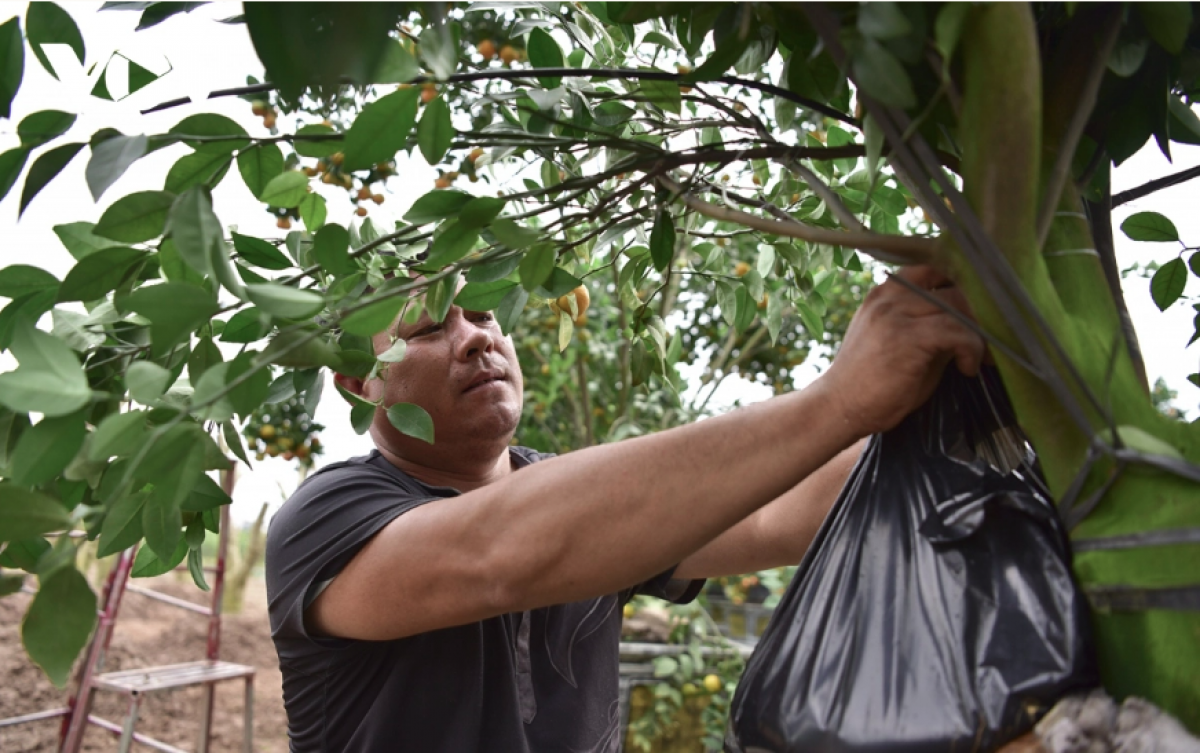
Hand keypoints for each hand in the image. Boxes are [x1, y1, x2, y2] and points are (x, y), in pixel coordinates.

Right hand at [817, 265, 985, 436]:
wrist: (838, 407)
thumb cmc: (870, 381)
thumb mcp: (897, 341)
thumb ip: (926, 323)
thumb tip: (971, 321)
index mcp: (885, 293)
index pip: (933, 268)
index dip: (961, 285)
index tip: (978, 310)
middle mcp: (889, 295)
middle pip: (952, 285)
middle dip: (978, 312)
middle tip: (991, 338)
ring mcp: (896, 313)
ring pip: (958, 305)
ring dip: (979, 332)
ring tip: (981, 357)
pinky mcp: (907, 337)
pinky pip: (957, 331)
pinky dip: (971, 350)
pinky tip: (967, 368)